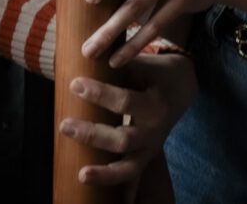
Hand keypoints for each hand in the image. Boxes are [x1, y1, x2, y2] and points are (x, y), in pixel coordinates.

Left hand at [61, 51, 195, 198]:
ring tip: (82, 173)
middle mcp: (154, 130)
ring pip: (129, 166)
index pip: (125, 102)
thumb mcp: (144, 63)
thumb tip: (84, 55)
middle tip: (64, 125)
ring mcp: (151, 147)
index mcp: (155, 104)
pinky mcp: (146, 156)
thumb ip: (118, 63)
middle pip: (123, 139)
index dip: (99, 94)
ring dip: (104, 172)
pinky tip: (102, 191)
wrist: (182, 87)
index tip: (74, 84)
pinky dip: (117, 185)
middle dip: (93, 135)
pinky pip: (131, 175)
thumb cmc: (155, 72)